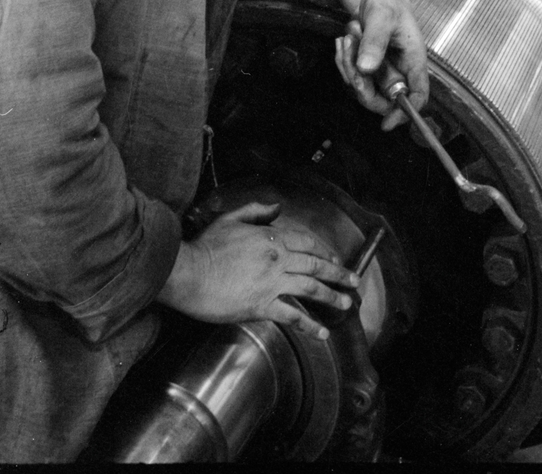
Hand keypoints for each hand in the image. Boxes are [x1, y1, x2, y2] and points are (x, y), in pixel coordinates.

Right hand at [157, 201, 358, 340]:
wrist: (188, 272)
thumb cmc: (205, 246)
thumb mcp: (230, 218)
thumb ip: (256, 211)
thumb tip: (277, 208)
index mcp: (271, 238)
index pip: (306, 243)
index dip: (323, 251)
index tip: (334, 258)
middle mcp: (277, 259)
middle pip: (315, 265)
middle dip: (338, 273)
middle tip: (354, 281)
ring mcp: (271, 283)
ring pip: (310, 288)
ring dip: (332, 296)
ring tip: (346, 303)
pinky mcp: (262, 306)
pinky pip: (292, 316)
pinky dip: (309, 325)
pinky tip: (322, 333)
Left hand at [327, 0, 428, 129]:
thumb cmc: (386, 1)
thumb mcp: (382, 16)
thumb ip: (376, 41)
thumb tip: (367, 68)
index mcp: (414, 59)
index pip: (418, 95)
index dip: (406, 112)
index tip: (387, 123)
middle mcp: (400, 70)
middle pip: (383, 98)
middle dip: (361, 82)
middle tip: (348, 54)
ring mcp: (382, 71)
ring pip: (363, 88)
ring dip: (348, 65)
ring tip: (348, 37)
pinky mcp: (367, 69)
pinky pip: (352, 77)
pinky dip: (343, 61)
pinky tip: (344, 41)